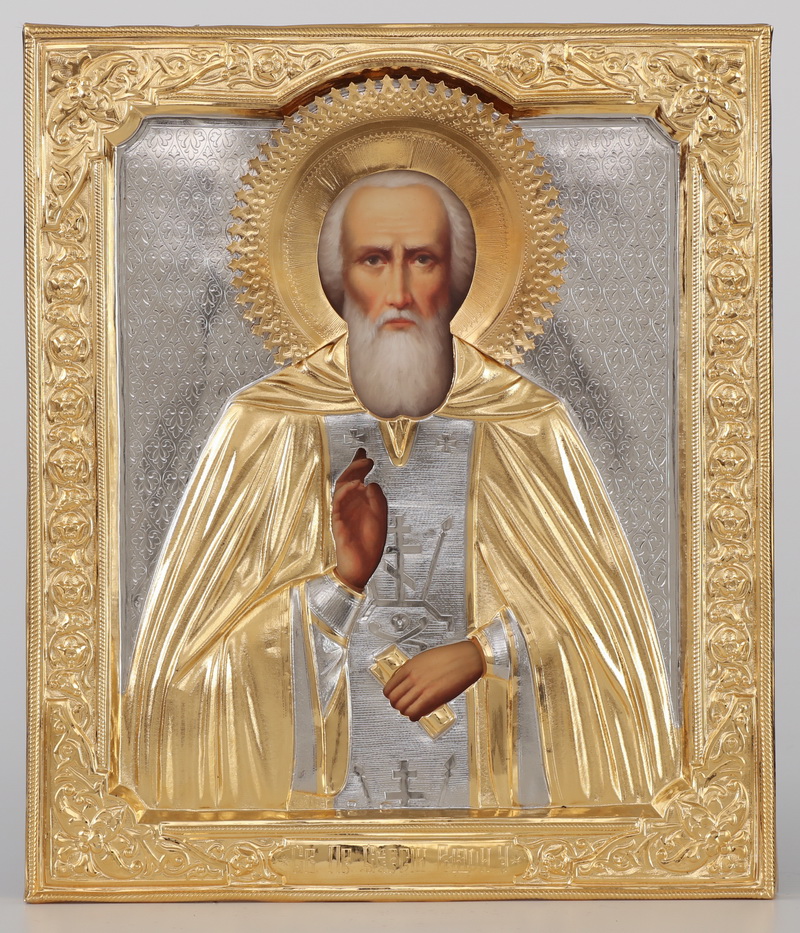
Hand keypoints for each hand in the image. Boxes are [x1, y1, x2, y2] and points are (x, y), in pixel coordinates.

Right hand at [332, 447, 387, 590]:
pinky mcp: (338, 522)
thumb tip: (372, 483)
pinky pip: (338, 503)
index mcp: (359, 504)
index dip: (359, 466)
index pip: (357, 480)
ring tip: (363, 465)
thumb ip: (377, 500)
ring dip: (351, 475)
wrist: (360, 567)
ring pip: (341, 489)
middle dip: (356, 466)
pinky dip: (345, 492)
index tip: (364, 453)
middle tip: (365, 456)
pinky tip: (355, 485)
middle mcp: (349, 506)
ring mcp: (342, 513)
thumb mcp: (380, 519)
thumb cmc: (368, 546)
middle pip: (348, 480)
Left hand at [383, 640, 484, 720]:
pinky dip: (414, 716)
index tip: (394, 698)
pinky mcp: (431, 697)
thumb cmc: (450, 657)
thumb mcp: (424, 659)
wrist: (466, 659)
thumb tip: (407, 682)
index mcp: (409, 667)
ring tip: (411, 711)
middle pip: (394, 699)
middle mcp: (412, 677)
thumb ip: (413, 671)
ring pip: (402, 708)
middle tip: (402, 706)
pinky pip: (414, 712)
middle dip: (397, 705)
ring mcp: (421, 687)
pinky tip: (417, 715)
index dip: (391, 696)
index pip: (389, 687)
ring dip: (405, 711)